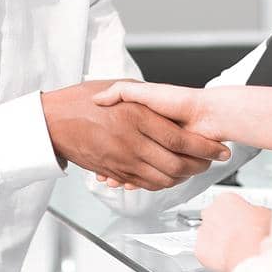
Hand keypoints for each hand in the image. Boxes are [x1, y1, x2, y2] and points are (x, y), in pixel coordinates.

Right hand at [41, 80, 229, 190]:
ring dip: (182, 177)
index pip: (180, 139)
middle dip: (200, 166)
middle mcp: (130, 142)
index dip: (205, 147)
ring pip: (162, 179)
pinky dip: (160, 183)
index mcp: (135, 117)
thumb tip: (165, 106)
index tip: (220, 149)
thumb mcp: (113, 87)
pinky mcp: (113, 172)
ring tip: (194, 169)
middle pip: (176, 164)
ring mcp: (121, 161)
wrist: (51, 122)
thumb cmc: (80, 100)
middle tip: (211, 162)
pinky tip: (169, 176)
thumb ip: (141, 96)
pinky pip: (143, 184)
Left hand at [195, 194, 271, 271]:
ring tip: (233, 249)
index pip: (226, 203)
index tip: (240, 221)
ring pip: (208, 235)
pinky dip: (212, 257)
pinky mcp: (200, 249)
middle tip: (237, 236)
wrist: (253, 256)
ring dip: (217, 241)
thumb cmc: (261, 235)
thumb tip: (258, 216)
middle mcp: (210, 212)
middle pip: (213, 217)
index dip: (235, 214)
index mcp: (226, 199)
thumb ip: (255, 211)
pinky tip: (225, 259)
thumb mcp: (266, 214)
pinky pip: (204, 252)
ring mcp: (203, 231)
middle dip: (223, 226)